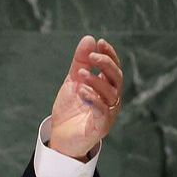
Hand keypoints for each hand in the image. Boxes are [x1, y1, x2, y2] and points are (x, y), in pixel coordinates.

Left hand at [49, 36, 122, 160]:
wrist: (60, 136)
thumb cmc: (71, 109)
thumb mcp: (73, 81)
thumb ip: (80, 62)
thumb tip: (89, 39)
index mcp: (107, 88)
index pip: (113, 68)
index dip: (109, 55)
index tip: (100, 42)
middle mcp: (111, 100)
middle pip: (116, 79)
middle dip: (106, 65)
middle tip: (92, 56)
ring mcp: (108, 114)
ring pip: (110, 94)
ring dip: (96, 81)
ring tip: (81, 73)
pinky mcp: (100, 127)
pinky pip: (102, 112)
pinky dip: (94, 100)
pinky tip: (82, 91)